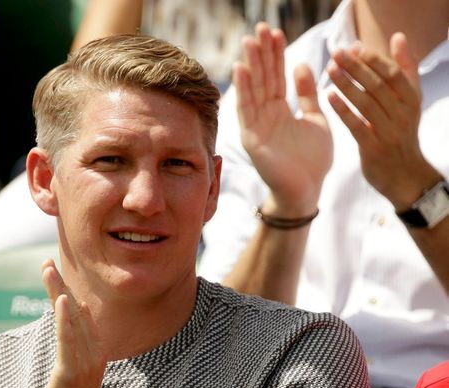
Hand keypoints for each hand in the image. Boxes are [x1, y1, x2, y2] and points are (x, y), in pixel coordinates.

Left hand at [35, 260, 106, 387]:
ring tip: (48, 270)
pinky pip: (68, 341)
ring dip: (59, 292)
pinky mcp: (71, 372)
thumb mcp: (71, 372)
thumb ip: (72, 349)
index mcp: (94, 350)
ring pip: (71, 319)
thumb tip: (69, 329)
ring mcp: (84, 361)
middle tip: (47, 261)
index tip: (53, 270)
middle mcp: (93, 351)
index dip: (66, 291)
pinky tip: (61, 300)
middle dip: (60, 285)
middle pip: (76, 310)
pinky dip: (65, 319)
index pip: (79, 313)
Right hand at [235, 23, 331, 215]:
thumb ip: (307, 95)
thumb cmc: (312, 160)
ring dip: (250, 65)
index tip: (275, 32)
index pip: (276, 76)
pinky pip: (246, 110)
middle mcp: (265, 115)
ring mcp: (256, 126)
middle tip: (260, 28)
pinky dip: (243, 90)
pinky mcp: (252, 139)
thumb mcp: (316, 120)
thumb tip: (302, 65)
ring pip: (252, 90)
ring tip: (250, 41)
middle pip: (262, 78)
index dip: (276, 55)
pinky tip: (241, 69)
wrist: (307, 190)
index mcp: (280, 110)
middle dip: (261, 54)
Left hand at [327, 33, 438, 208]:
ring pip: (366, 103)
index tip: (353, 47)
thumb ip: (405, 69)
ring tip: (330, 70)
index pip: (392, 72)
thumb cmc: (401, 133)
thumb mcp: (410, 101)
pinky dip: (343, 109)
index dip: (372, 58)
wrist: (405, 176)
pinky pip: (356, 125)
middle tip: (335, 53)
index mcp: (411, 99)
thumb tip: (398, 37)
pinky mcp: (373, 148)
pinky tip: (328, 96)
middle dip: (355, 67)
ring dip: (346, 84)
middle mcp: (403, 113)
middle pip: (377, 85)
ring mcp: (389, 131)